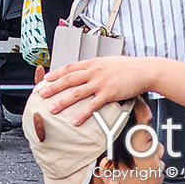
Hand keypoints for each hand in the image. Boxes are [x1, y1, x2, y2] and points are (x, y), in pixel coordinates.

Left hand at [36, 57, 152, 124]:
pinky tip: (75, 121)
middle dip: (54, 87)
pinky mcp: (109, 94)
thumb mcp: (106, 62)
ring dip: (63, 101)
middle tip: (42, 94)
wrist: (142, 70)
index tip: (46, 79)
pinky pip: (93, 105)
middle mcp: (94, 71)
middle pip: (69, 79)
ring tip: (53, 109)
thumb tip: (84, 70)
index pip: (70, 67)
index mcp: (92, 63)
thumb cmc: (126, 67)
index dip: (56, 73)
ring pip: (77, 92)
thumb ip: (94, 67)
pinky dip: (83, 114)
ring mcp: (100, 83)